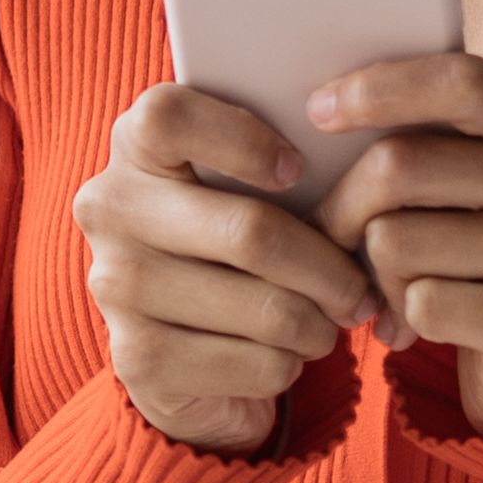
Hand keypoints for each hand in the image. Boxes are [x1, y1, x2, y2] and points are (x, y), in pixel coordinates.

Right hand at [75, 84, 378, 454]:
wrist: (183, 353)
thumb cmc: (235, 246)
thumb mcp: (250, 191)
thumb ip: (288, 166)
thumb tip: (373, 172)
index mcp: (133, 146)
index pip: (170, 117)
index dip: (244, 140)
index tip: (297, 169)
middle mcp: (110, 210)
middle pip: (248, 231)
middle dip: (328, 270)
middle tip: (361, 292)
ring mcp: (115, 287)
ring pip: (265, 309)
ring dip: (317, 325)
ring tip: (327, 324)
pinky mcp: (136, 360)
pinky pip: (256, 364)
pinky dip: (290, 366)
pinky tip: (282, 356)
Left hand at [313, 55, 482, 431]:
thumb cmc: (478, 238)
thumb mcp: (469, 169)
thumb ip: (421, 132)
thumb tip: (322, 113)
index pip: (462, 83)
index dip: (379, 90)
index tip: (317, 112)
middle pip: (401, 167)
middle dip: (343, 205)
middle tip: (331, 233)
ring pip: (396, 242)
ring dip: (374, 272)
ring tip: (396, 286)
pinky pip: (422, 305)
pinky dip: (401, 318)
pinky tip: (417, 325)